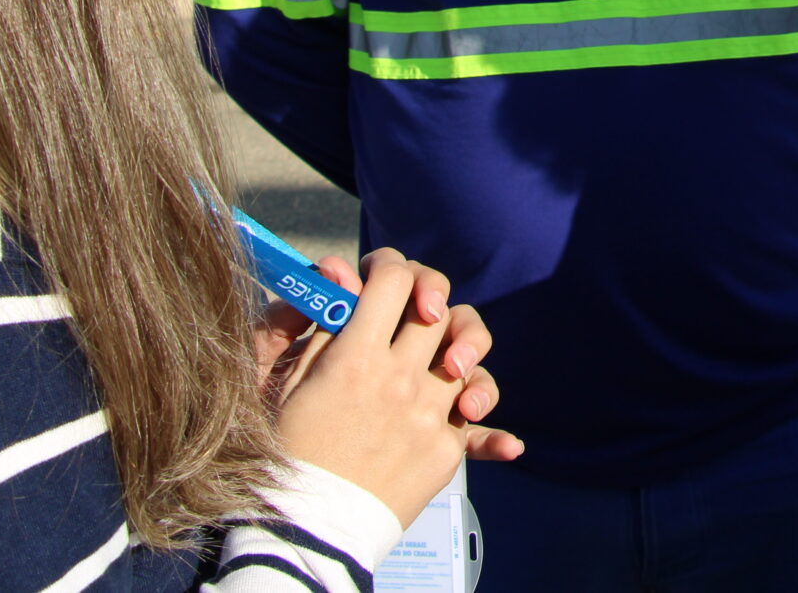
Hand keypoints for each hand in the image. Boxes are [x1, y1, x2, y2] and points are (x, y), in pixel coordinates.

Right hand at [268, 249, 520, 526]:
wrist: (304, 531)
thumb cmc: (287, 452)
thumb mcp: (286, 382)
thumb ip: (321, 325)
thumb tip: (338, 270)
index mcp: (357, 356)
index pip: (393, 280)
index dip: (388, 266)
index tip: (379, 276)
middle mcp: (401, 380)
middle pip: (439, 311)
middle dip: (426, 300)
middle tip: (414, 312)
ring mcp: (429, 416)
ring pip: (466, 360)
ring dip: (459, 352)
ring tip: (449, 363)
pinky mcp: (444, 453)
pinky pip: (478, 433)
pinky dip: (493, 437)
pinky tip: (511, 446)